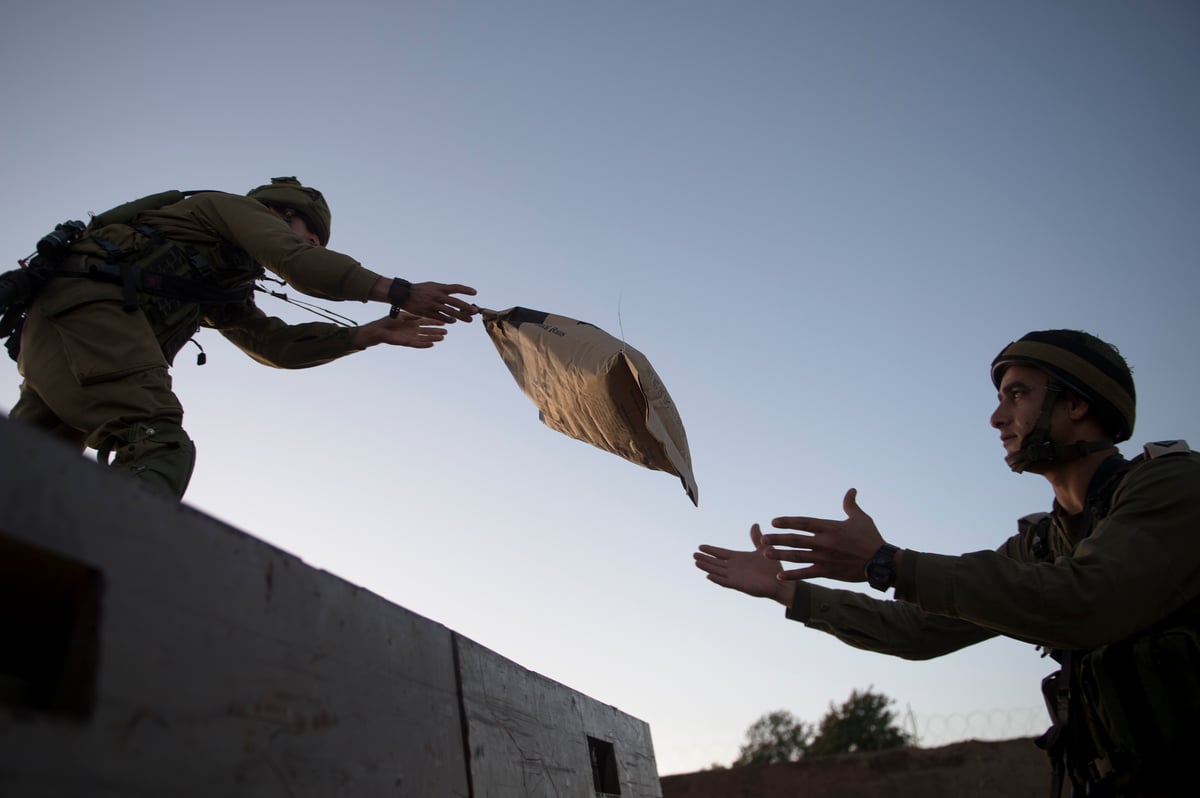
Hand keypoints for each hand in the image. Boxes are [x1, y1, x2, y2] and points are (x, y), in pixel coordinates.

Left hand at [353, 313, 446, 348]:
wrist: (379, 329)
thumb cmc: (389, 321)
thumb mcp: (404, 315)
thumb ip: (414, 315)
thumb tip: (425, 311)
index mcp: (413, 322)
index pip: (427, 322)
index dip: (435, 323)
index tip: (444, 322)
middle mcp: (414, 330)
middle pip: (428, 331)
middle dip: (437, 332)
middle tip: (447, 332)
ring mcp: (411, 337)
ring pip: (425, 338)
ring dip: (433, 338)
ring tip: (442, 338)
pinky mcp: (406, 342)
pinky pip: (417, 344)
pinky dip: (424, 344)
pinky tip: (432, 344)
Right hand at [403, 282, 478, 322]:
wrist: (404, 294)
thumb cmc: (420, 289)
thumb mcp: (432, 285)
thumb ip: (443, 289)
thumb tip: (455, 291)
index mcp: (439, 288)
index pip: (456, 288)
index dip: (466, 290)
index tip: (475, 292)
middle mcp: (438, 296)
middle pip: (455, 302)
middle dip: (466, 307)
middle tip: (475, 312)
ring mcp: (433, 305)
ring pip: (450, 312)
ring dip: (460, 316)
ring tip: (469, 320)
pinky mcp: (427, 312)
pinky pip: (440, 317)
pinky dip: (448, 319)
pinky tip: (453, 321)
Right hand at [694, 524, 795, 605]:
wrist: (781, 581)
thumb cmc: (773, 567)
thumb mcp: (764, 548)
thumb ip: (756, 538)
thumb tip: (755, 524)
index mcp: (739, 558)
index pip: (721, 553)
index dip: (711, 550)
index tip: (700, 546)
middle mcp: (735, 567)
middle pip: (716, 562)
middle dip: (705, 558)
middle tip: (693, 554)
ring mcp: (736, 576)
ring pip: (717, 571)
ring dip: (707, 567)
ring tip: (696, 563)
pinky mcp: (739, 585)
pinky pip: (725, 582)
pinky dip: (717, 579)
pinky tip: (708, 575)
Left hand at [761, 488, 885, 582]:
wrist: (881, 562)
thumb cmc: (871, 538)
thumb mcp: (861, 518)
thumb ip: (851, 504)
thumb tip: (852, 490)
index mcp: (830, 527)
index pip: (804, 523)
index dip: (788, 522)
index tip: (774, 521)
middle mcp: (824, 542)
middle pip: (796, 539)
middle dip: (778, 538)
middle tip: (763, 539)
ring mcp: (824, 558)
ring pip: (797, 556)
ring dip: (780, 554)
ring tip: (765, 553)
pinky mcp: (827, 572)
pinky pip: (806, 573)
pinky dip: (793, 575)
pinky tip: (780, 575)